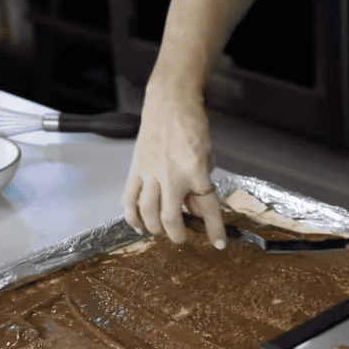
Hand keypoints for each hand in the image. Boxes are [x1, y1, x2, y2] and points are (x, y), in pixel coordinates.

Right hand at [121, 86, 225, 248]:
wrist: (170, 104)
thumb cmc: (192, 128)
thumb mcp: (207, 159)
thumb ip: (201, 187)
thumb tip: (197, 214)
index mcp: (196, 172)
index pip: (208, 209)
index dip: (215, 231)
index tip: (219, 244)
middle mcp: (172, 175)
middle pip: (170, 219)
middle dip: (178, 236)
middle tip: (184, 238)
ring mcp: (150, 173)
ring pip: (147, 213)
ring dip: (156, 229)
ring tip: (163, 232)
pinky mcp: (135, 169)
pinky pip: (129, 200)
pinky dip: (133, 217)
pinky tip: (140, 225)